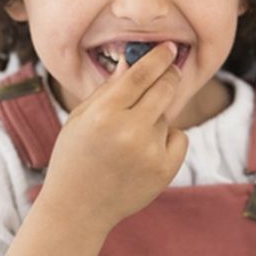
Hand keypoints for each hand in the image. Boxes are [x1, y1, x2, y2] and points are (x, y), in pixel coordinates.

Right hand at [38, 41, 189, 232]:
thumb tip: (134, 60)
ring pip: (167, 116)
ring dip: (156, 118)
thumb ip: (108, 89)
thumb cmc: (75, 156)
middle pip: (164, 88)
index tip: (169, 47)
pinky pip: (180, 137)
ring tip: (131, 138)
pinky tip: (146, 152)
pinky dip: (168, 139)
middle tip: (170, 71)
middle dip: (169, 76)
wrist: (78, 208)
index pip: (141, 74)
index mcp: (103, 114)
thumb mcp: (81, 118)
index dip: (158, 58)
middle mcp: (129, 131)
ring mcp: (149, 152)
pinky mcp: (164, 170)